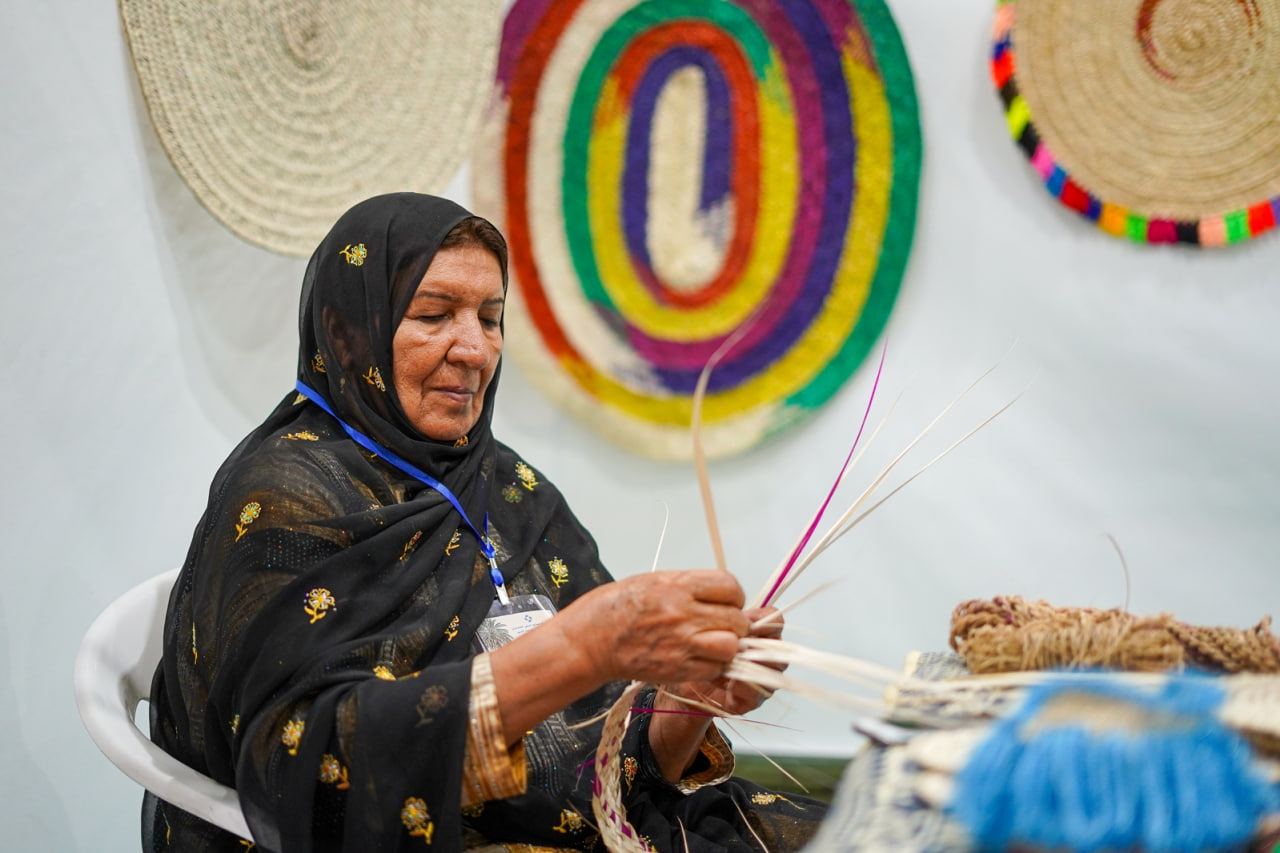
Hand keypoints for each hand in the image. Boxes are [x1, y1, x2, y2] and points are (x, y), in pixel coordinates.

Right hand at [559, 570, 748, 685]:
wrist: (591, 640)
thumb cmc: (617, 607)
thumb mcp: (654, 581)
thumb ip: (689, 587)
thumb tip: (719, 596)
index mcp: (678, 586)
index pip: (730, 587)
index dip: (733, 596)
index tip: (726, 602)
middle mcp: (683, 613)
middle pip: (735, 619)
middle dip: (733, 623)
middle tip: (720, 626)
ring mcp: (682, 643)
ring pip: (730, 646)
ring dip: (726, 646)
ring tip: (712, 644)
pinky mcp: (678, 669)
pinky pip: (714, 669)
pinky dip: (712, 666)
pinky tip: (698, 659)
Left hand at [664, 607, 786, 716]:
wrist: (687, 682)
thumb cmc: (702, 652)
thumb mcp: (713, 629)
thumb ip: (728, 620)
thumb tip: (734, 613)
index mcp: (762, 635)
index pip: (775, 622)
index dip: (765, 620)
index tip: (746, 620)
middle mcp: (768, 657)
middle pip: (778, 648)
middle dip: (757, 645)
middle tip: (737, 644)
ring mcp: (763, 680)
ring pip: (771, 671)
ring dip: (748, 665)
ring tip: (727, 662)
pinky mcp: (753, 700)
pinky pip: (756, 693)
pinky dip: (740, 686)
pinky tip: (724, 680)